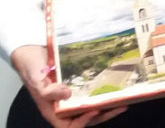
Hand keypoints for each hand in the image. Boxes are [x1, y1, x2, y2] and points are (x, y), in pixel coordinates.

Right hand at [10, 45, 125, 126]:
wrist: (32, 51)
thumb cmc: (32, 67)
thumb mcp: (36, 79)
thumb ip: (47, 90)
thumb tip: (66, 94)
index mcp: (52, 110)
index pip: (68, 126)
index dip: (83, 123)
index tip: (95, 111)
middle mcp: (63, 106)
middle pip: (85, 118)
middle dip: (103, 114)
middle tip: (121, 106)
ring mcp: (71, 96)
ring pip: (90, 107)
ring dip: (107, 106)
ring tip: (124, 99)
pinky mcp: (78, 86)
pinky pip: (91, 94)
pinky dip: (102, 93)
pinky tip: (115, 87)